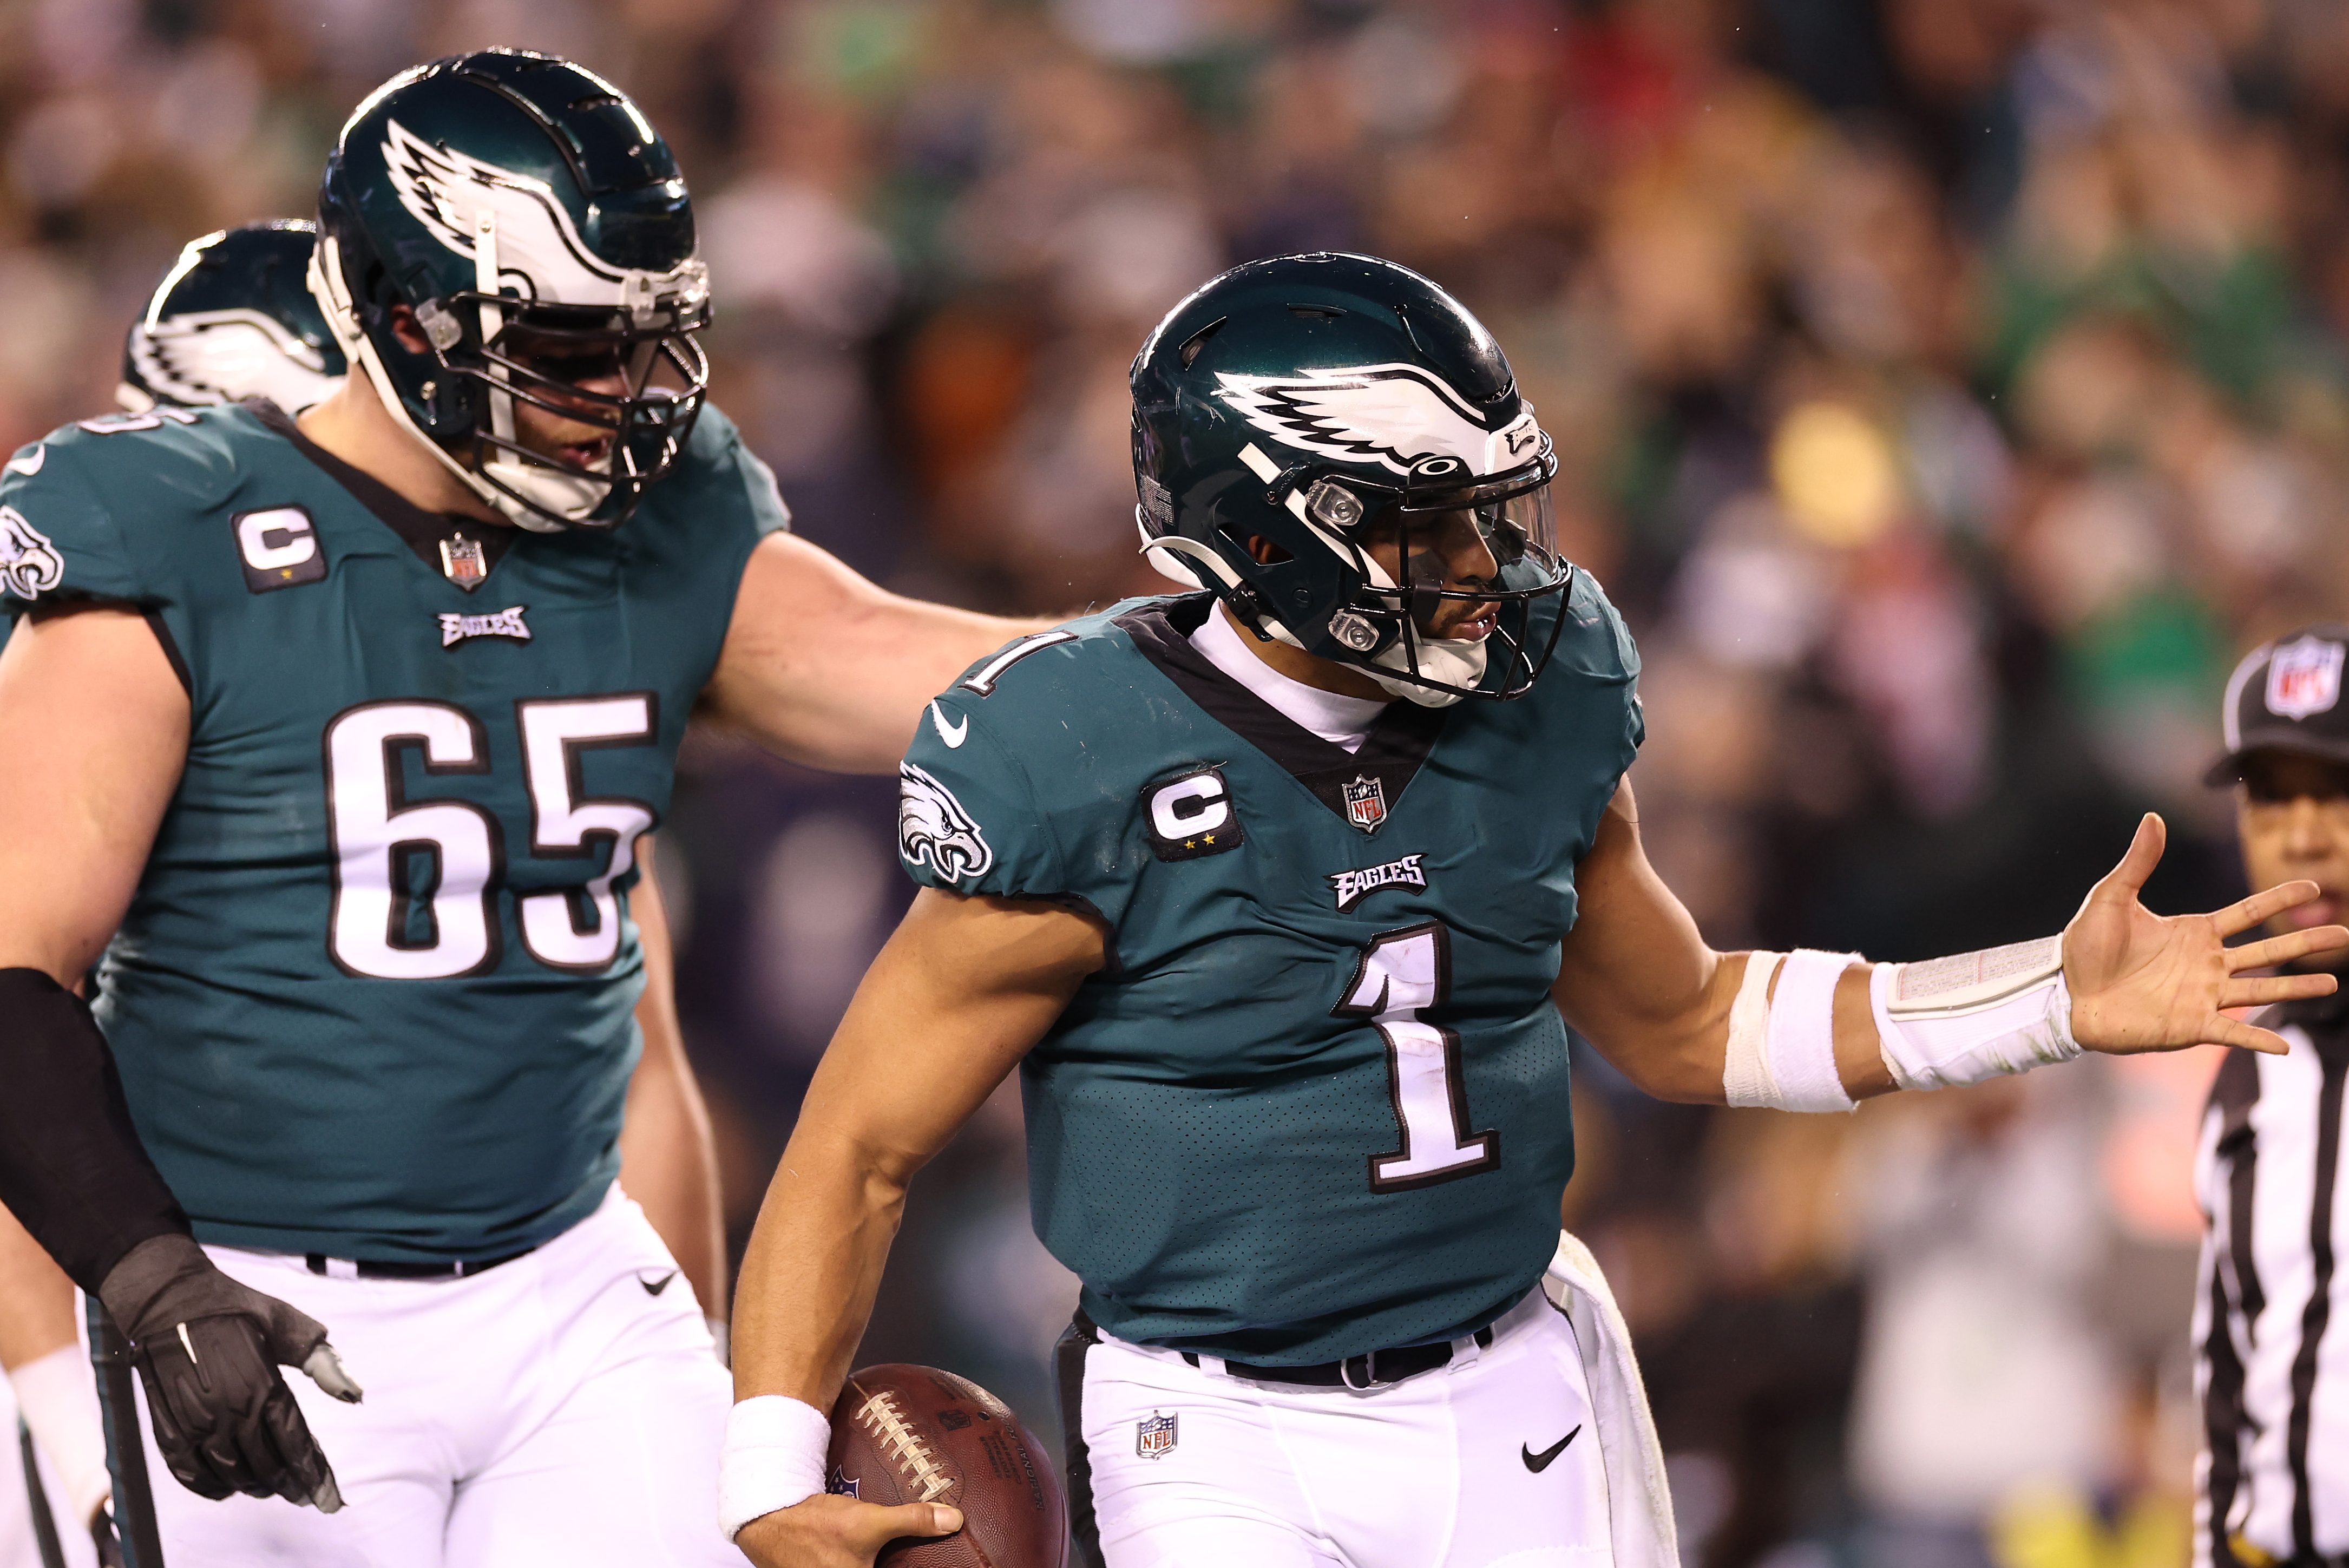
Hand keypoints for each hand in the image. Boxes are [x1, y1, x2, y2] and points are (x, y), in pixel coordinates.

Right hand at [96, 1234, 360, 1510]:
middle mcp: (229, 1412)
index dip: (316, 1475)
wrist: (168, 1301)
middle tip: (307, 1494)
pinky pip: (191, 1475)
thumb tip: (355, 1395)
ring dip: (258, 1486)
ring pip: (233, 1476)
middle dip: (292, 1485)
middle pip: (267, 1467)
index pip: (296, 1444)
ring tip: (275, 1487)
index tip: (331, 1499)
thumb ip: (323, 1362)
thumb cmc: (236, 1308)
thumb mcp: (287, 1323)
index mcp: (263, 1386)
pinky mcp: (168, 1428)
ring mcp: (195, 1424)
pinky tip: (230, 1488)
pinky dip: (213, 1488)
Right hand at [734, 1493, 963, 1567]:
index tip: (943, 1565)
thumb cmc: (818, 1526)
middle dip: (897, 1565)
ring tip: (890, 1555)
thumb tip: (955, 1521)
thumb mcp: (870, 1521)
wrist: (771, 1521)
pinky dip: (866, 1564)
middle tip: (915, 1558)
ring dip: (883, 1563)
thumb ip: (913, 1522)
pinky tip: (871, 1556)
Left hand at [2065, 813, 2348, 1055]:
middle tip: (2344, 934)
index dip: (2278, 900)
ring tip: (2332, 982)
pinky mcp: (2190, 1026)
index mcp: (2193, 932)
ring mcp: (2202, 995)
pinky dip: (2257, 1039)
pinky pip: (2232, 1033)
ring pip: (2261, 990)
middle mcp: (2206, 964)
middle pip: (2267, 950)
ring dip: (2296, 987)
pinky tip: (2284, 1046)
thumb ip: (2138, 862)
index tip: (2314, 889)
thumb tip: (2152, 817)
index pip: (2247, 913)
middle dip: (2305, 942)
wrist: (2064, 992)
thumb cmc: (2084, 946)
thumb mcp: (2111, 897)